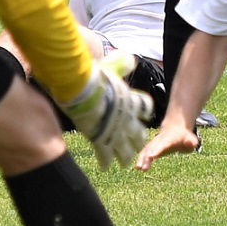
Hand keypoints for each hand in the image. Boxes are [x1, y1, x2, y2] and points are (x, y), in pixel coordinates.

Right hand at [60, 53, 152, 168]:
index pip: (144, 107)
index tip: (145, 117)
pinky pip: (105, 155)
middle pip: (138, 133)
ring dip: (125, 156)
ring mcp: (114, 131)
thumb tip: (131, 58)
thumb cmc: (94, 76)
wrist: (81, 89)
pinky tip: (106, 167)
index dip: (144, 111)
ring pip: (125, 150)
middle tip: (140, 145)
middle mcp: (126, 118)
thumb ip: (120, 64)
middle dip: (138, 140)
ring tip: (126, 162)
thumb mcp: (110, 66)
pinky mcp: (100, 140)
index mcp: (129, 100)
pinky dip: (106, 161)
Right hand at [134, 121, 199, 170]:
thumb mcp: (191, 139)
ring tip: (138, 168)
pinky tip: (137, 167)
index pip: (163, 144)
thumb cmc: (185, 137)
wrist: (175, 128)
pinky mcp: (151, 146)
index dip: (157, 150)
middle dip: (147, 156)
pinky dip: (141, 158)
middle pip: (152, 148)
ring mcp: (154, 142)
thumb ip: (191, 142)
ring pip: (146, 150)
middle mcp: (160, 140)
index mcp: (170, 139)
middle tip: (142, 166)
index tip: (151, 156)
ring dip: (142, 158)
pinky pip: (144, 152)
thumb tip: (191, 143)